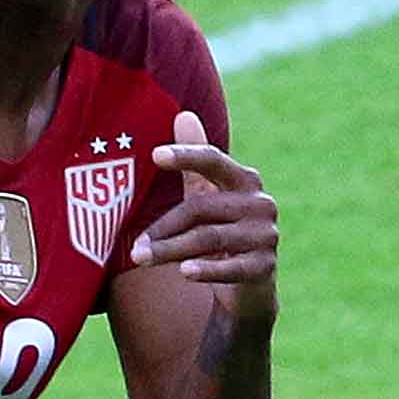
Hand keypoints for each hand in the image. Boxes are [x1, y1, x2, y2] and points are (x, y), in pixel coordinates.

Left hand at [130, 134, 276, 298]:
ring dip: (171, 250)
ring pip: (209, 238)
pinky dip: (207, 270)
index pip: (213, 161)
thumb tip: (183, 114)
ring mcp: (265, 235)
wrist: (248, 284)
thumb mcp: (208, 196)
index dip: (186, 155)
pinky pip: (230, 267)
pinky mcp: (265, 267)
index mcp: (244, 181)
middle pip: (201, 207)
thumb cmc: (221, 231)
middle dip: (163, 227)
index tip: (156, 155)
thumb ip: (195, 162)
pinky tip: (184, 272)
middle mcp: (260, 204)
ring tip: (141, 259)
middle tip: (132, 247)